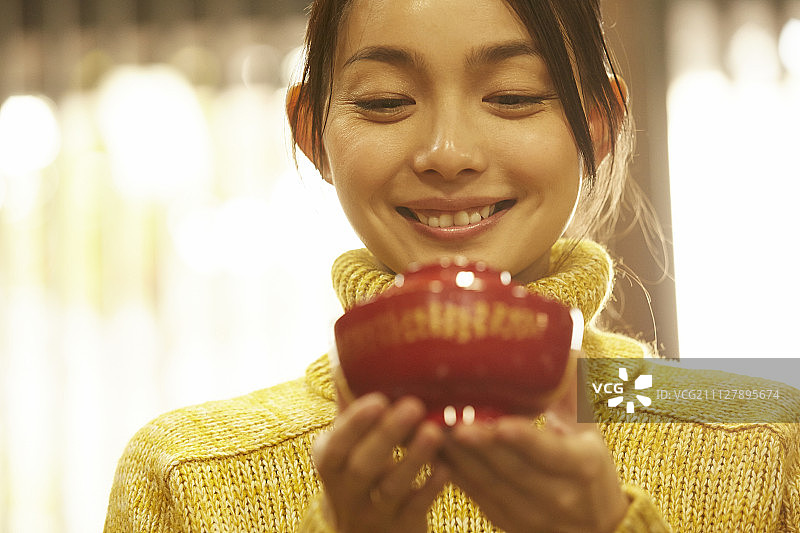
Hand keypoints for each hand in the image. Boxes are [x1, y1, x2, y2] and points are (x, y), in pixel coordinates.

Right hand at [313, 393, 448, 532]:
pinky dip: (430, 488)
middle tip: (414, 405)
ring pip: (392, 489)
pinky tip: (446, 466)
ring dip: (414, 458)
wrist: (364, 530)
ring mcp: (373, 514)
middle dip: (387, 435)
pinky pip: (416, 510)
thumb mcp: (347, 442)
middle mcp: (346, 492)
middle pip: (363, 466)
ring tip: (434, 431)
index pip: (335, 445)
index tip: (378, 399)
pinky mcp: (400, 528)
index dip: (354, 424)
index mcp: (329, 463)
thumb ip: (349, 405)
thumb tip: (349, 353)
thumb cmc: (359, 468)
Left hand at [441, 358, 628, 532]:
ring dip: (457, 457)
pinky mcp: (506, 521)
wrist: (598, 527)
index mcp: (581, 466)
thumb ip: (576, 389)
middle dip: (477, 443)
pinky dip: (452, 472)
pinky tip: (432, 449)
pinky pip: (474, 495)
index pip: (549, 452)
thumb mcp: (590, 431)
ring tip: (431, 428)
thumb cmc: (591, 469)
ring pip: (487, 483)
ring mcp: (529, 513)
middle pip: (510, 468)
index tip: (500, 422)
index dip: (523, 438)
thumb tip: (568, 345)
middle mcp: (557, 494)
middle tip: (448, 417)